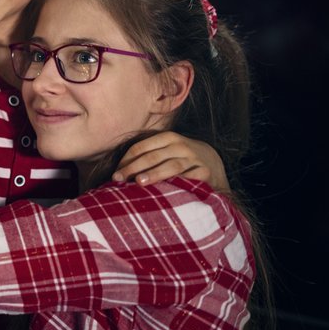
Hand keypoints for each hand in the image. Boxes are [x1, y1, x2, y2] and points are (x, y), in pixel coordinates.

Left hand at [113, 131, 229, 191]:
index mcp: (167, 138)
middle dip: (134, 168)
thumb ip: (147, 156)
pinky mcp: (205, 172)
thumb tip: (119, 171)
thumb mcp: (165, 150)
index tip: (115, 174)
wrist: (213, 161)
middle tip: (118, 179)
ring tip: (139, 182)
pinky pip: (189, 178)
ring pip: (171, 166)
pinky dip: (177, 183)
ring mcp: (194, 159)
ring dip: (154, 174)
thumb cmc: (180, 157)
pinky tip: (166, 191)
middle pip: (153, 156)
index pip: (142, 147)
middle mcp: (181, 146)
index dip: (127, 160)